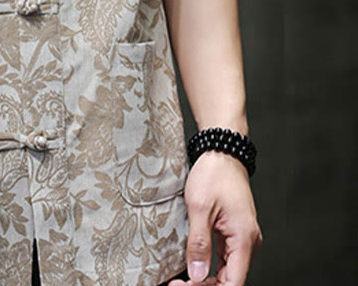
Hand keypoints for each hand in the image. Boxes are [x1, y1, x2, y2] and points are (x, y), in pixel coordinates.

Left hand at [167, 150, 262, 285]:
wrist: (222, 152)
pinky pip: (225, 258)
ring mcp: (242, 238)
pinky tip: (193, 266)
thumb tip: (197, 275)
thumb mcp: (200, 207)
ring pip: (227, 271)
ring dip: (206, 279)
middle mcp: (248, 243)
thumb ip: (199, 243)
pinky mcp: (234, 232)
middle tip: (176, 284)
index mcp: (244, 239)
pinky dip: (210, 266)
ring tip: (181, 279)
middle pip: (230, 280)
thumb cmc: (213, 174)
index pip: (232, 283)